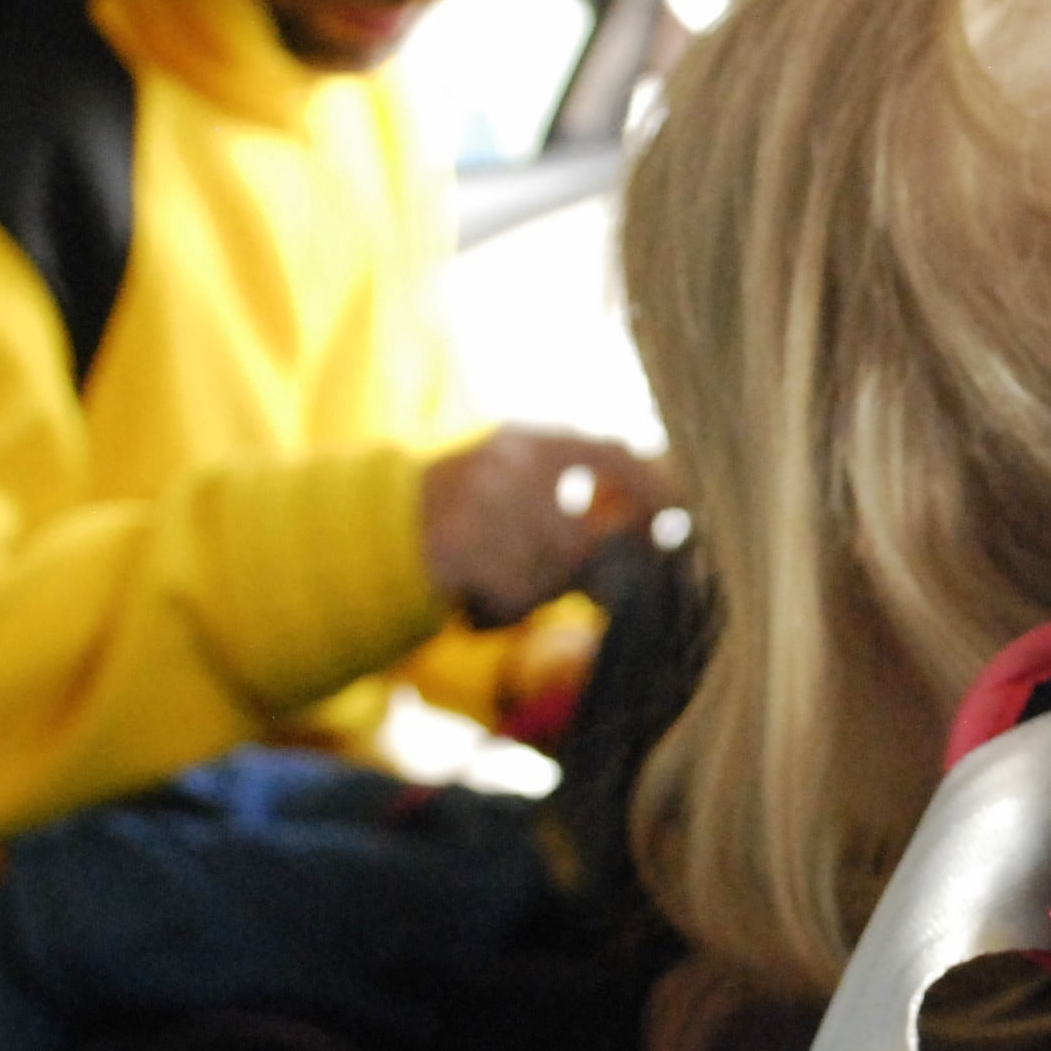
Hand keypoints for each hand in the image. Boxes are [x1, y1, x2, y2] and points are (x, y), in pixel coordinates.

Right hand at [421, 425, 665, 628]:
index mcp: (529, 443)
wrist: (377, 532)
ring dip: (532, 594)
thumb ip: (579, 504)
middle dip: (575, 574)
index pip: (613, 454)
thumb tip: (654, 539)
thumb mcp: (518, 488)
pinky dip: (503, 608)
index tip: (673, 524)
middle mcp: (506, 464)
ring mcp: (478, 502)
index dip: (653, 491)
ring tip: (502, 582)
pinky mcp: (454, 544)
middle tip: (568, 584)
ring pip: (545, 574)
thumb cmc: (468, 519)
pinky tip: (481, 596)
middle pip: (579, 540)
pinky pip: (510, 593)